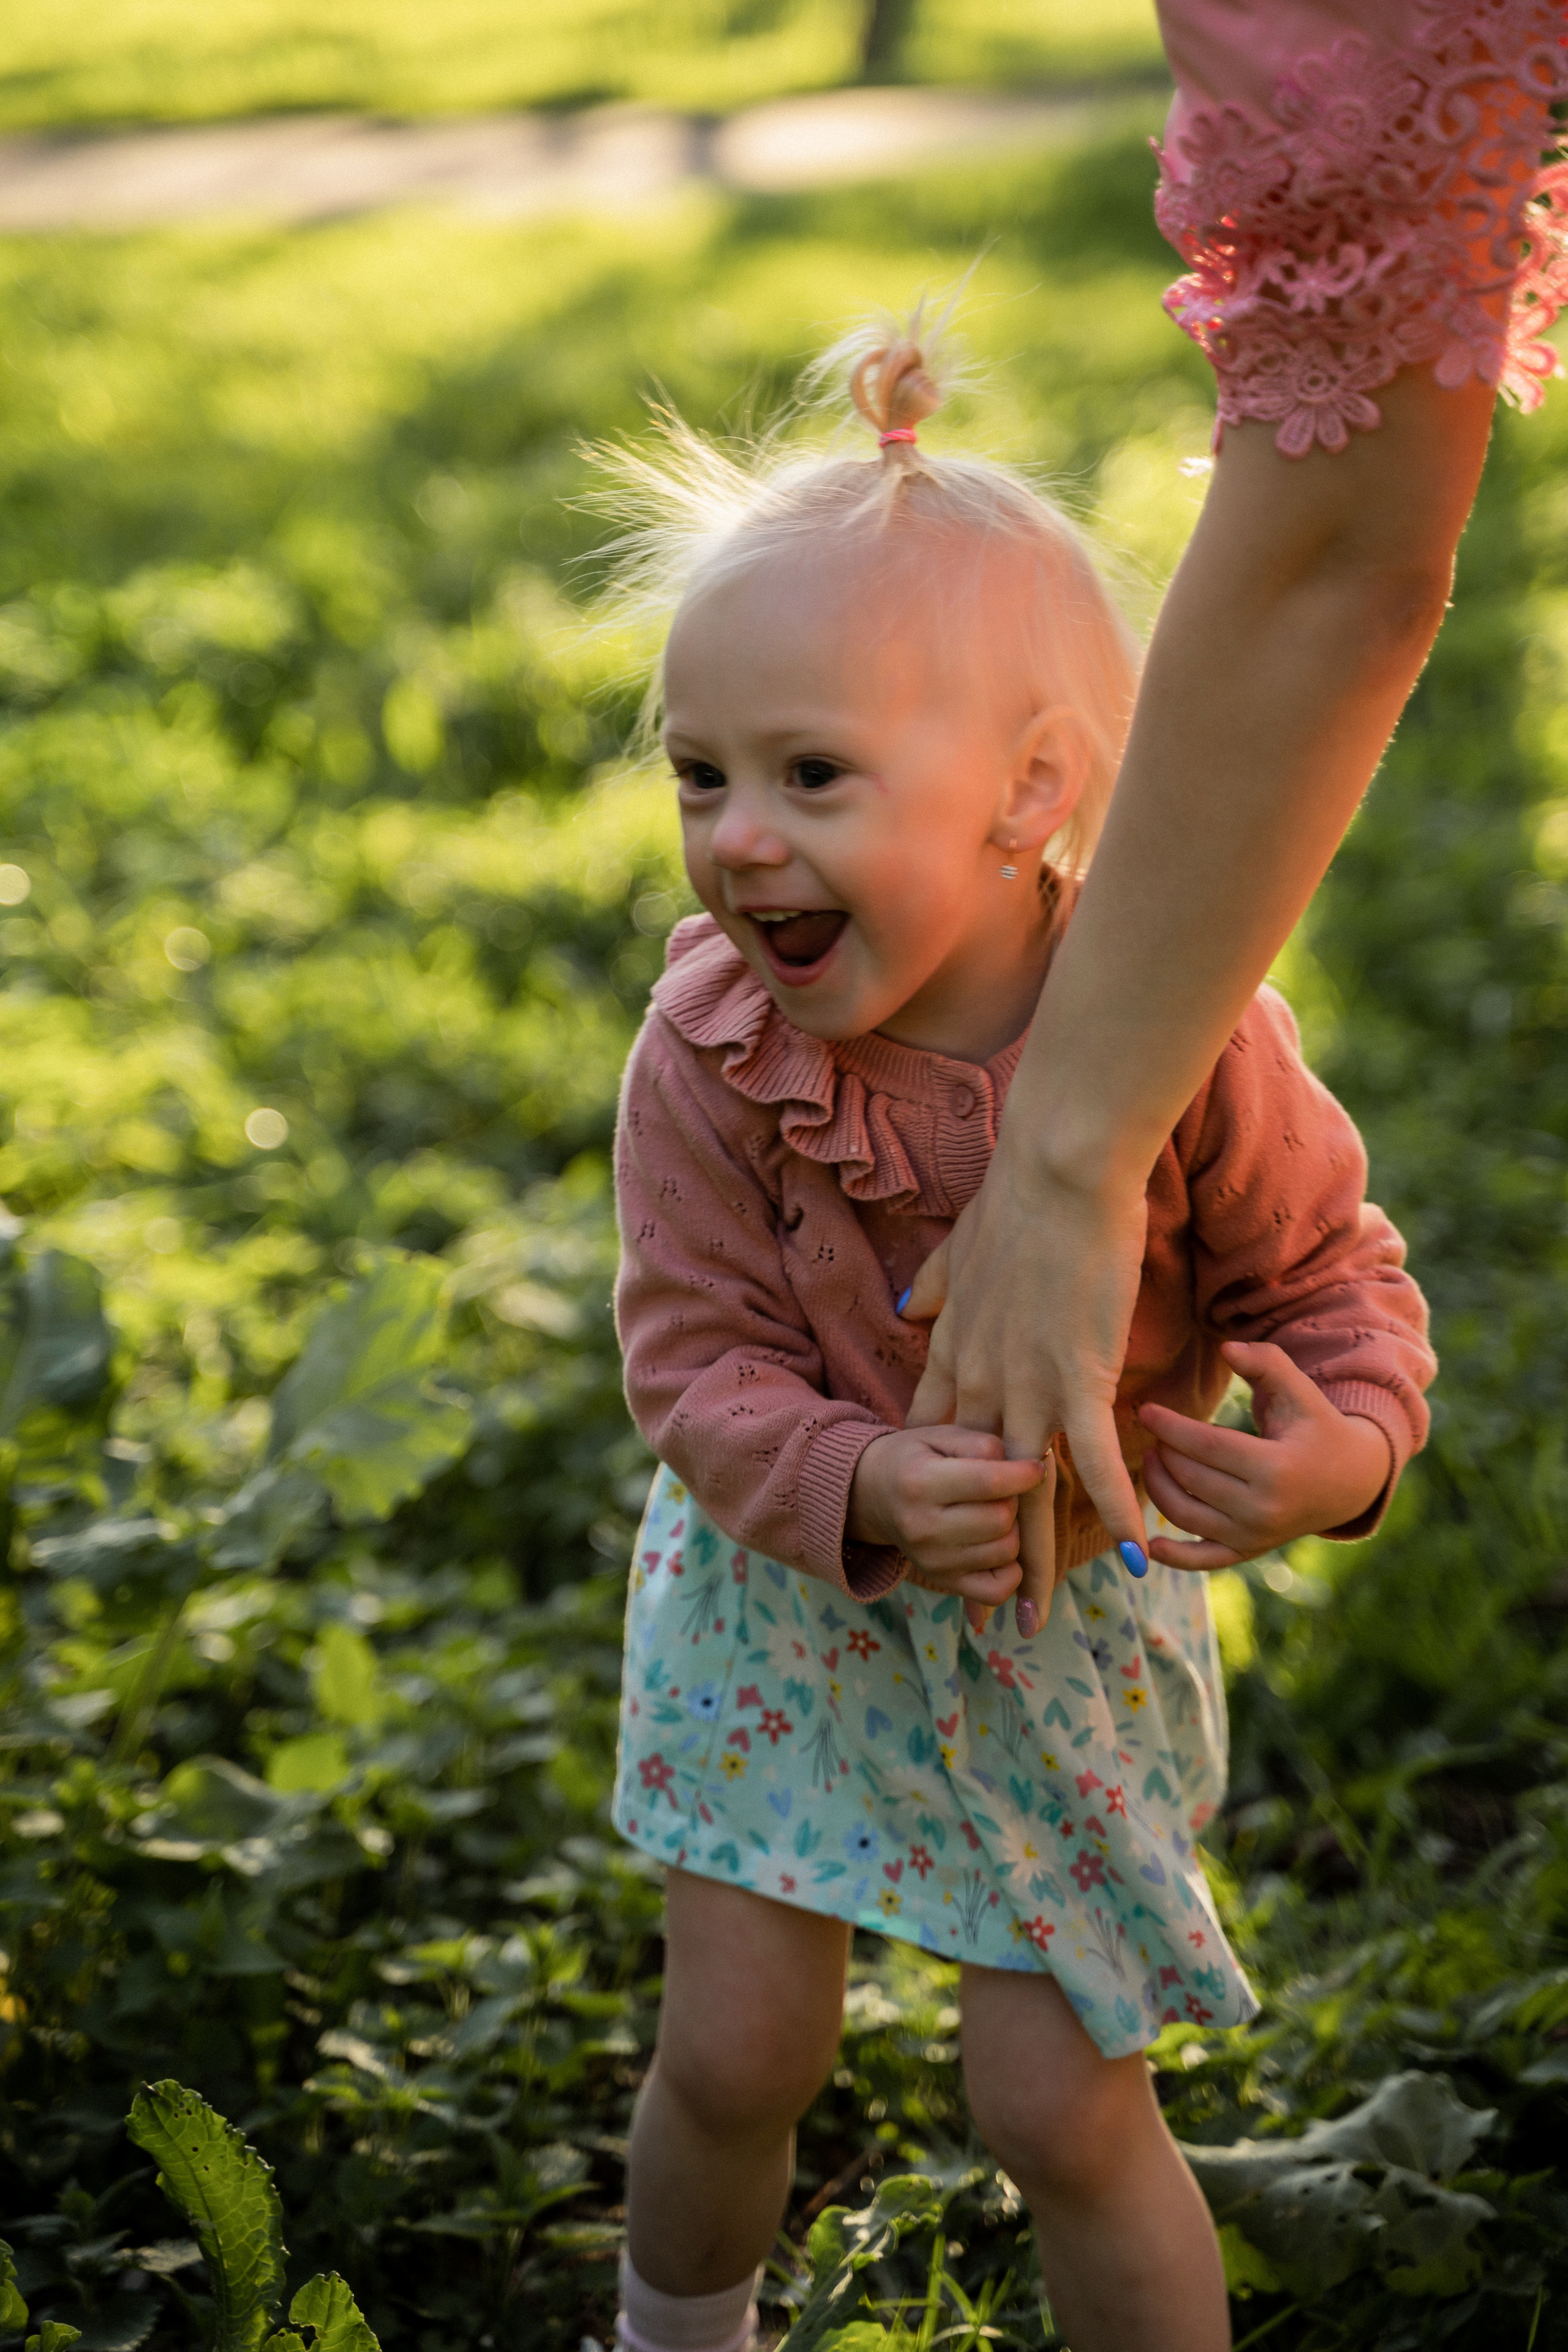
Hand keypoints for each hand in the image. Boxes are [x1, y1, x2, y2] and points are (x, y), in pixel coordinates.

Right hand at [847, 1425, 1042, 1604]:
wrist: (872, 1494)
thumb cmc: (915, 1458)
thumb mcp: (940, 1435)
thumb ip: (980, 1444)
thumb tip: (1022, 1469)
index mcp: (920, 1482)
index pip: (988, 1483)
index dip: (1023, 1474)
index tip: (1037, 1466)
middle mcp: (922, 1527)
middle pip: (1000, 1519)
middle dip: (1013, 1500)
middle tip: (1003, 1490)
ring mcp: (932, 1561)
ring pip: (1005, 1551)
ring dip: (1013, 1530)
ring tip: (995, 1513)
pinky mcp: (943, 1581)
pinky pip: (996, 1590)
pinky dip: (1010, 1571)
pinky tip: (998, 1546)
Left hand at [901, 1145, 1150, 1632]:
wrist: (1058, 1169)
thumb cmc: (1016, 1198)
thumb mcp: (957, 1248)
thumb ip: (933, 1288)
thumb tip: (908, 1309)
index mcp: (952, 1350)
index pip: (936, 1441)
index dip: (939, 1494)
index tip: (937, 1534)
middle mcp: (981, 1380)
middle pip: (975, 1487)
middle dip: (977, 1554)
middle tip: (976, 1614)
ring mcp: (1027, 1383)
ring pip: (1026, 1491)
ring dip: (1034, 1559)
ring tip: (1032, 1617)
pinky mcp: (1077, 1374)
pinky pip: (1093, 1459)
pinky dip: (1117, 1507)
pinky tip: (1137, 1555)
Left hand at [1138, 1340, 1389, 1568]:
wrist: (1350, 1480)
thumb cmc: (1316, 1426)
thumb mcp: (1300, 1390)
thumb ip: (1266, 1363)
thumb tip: (1227, 1349)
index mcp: (1277, 1468)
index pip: (1206, 1446)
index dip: (1170, 1427)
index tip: (1145, 1411)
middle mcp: (1265, 1510)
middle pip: (1192, 1479)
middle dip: (1164, 1452)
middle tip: (1152, 1431)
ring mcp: (1256, 1536)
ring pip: (1186, 1516)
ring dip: (1158, 1488)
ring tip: (1152, 1459)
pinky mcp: (1249, 1550)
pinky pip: (1204, 1560)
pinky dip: (1175, 1557)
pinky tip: (1148, 1545)